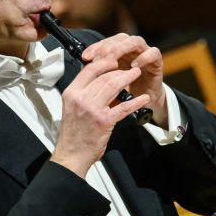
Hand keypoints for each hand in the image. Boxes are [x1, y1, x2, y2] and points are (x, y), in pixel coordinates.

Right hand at [52, 54, 150, 176]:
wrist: (72, 154)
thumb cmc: (73, 133)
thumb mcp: (72, 107)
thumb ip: (84, 93)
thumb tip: (99, 80)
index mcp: (71, 93)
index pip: (89, 70)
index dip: (104, 62)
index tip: (114, 60)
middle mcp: (81, 98)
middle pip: (104, 76)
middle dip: (120, 70)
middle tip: (130, 69)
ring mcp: (93, 109)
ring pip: (114, 86)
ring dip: (128, 78)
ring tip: (136, 74)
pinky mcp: (104, 121)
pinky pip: (124, 107)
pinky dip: (136, 101)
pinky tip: (143, 99)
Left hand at [82, 33, 166, 124]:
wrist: (144, 103)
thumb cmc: (126, 91)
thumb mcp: (109, 83)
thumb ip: (99, 73)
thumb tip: (83, 68)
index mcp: (119, 52)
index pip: (106, 42)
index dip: (95, 47)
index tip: (86, 57)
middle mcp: (131, 50)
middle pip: (119, 38)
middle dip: (108, 47)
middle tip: (100, 58)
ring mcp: (145, 53)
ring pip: (135, 41)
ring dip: (123, 48)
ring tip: (114, 60)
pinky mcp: (157, 61)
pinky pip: (153, 53)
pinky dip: (144, 57)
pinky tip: (135, 65)